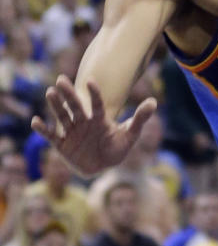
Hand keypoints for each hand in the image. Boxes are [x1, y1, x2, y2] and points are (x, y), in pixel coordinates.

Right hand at [31, 76, 156, 177]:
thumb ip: (139, 119)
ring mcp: (71, 131)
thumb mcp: (130, 135)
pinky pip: (51, 135)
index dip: (94, 94)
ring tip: (50, 92)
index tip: (91, 80)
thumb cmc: (116, 149)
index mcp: (99, 118)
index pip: (97, 104)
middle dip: (69, 94)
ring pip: (62, 116)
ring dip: (56, 105)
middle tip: (61, 79)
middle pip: (75, 106)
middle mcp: (83, 121)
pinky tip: (35, 121)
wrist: (102, 166)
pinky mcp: (61, 144)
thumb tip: (153, 101)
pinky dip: (43, 129)